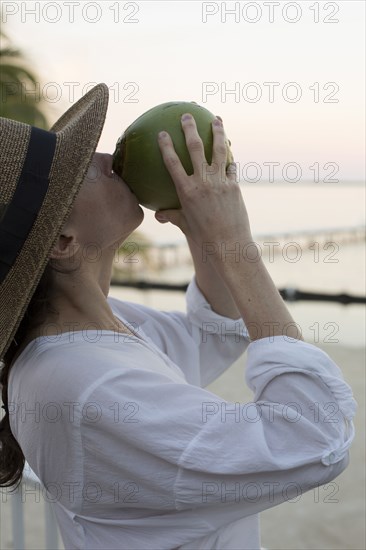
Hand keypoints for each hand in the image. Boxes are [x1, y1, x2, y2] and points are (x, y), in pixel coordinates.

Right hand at [155, 114, 252, 251]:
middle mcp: (202, 182)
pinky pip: (230, 167)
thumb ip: (172, 215)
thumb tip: (159, 214)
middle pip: (195, 147)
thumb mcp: (184, 225)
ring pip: (218, 150)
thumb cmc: (203, 237)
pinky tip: (229, 153)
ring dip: (217, 132)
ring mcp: (219, 182)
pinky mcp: (233, 186)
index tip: (162, 132)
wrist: (228, 244)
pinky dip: (229, 159)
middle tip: (187, 116)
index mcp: (186, 190)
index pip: (172, 162)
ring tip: (217, 119)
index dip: (166, 146)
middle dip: (190, 128)